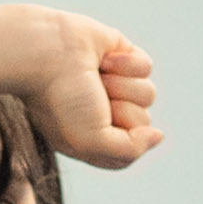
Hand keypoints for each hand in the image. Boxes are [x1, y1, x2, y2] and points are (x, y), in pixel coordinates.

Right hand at [33, 12, 162, 169]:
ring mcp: (113, 84)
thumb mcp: (92, 143)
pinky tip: (103, 59)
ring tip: (95, 76)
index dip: (120, 139)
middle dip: (120, 109)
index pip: (131, 150)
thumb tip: (158, 135)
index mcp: (94, 138)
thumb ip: (130, 150)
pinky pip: (146, 67)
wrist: (44, 53)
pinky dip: (126, 64)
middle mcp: (104, 112)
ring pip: (147, 94)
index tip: (94, 126)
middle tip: (92, 97)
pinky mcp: (121, 55)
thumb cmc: (61, 100)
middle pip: (142, 121)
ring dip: (121, 85)